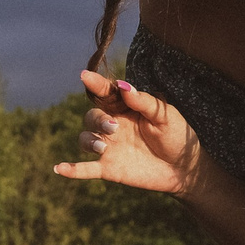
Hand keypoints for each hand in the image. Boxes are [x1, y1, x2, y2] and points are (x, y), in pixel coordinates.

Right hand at [53, 68, 200, 195]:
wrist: (185, 168)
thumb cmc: (177, 136)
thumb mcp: (165, 115)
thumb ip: (144, 102)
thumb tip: (123, 86)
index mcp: (125, 108)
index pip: (105, 93)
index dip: (95, 83)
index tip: (85, 75)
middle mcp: (113, 126)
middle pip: (92, 117)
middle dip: (98, 120)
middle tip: (113, 127)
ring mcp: (110, 147)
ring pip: (85, 139)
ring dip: (88, 141)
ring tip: (103, 148)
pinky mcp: (110, 168)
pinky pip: (86, 169)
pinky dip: (72, 169)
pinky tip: (59, 169)